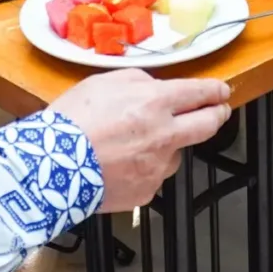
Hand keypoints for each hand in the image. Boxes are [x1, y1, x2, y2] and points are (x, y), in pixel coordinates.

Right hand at [51, 72, 232, 212]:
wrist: (51, 165)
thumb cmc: (71, 122)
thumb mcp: (103, 82)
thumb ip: (137, 81)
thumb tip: (154, 87)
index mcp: (155, 103)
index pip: (200, 94)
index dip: (215, 92)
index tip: (221, 92)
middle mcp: (164, 135)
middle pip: (207, 125)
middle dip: (218, 115)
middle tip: (218, 112)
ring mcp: (158, 166)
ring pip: (176, 153)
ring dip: (167, 146)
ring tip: (134, 145)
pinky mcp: (146, 190)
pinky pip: (154, 176)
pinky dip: (144, 169)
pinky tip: (121, 164)